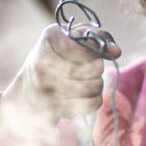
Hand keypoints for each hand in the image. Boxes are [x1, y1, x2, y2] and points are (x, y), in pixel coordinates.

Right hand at [1, 24, 119, 128]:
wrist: (28, 89)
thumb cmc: (58, 58)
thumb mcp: (72, 39)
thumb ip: (97, 38)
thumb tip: (116, 52)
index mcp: (50, 38)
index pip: (86, 45)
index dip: (98, 50)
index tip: (97, 53)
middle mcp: (43, 61)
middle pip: (94, 67)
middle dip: (98, 68)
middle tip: (91, 69)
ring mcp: (45, 86)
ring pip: (94, 86)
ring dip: (97, 84)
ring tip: (89, 81)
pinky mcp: (52, 107)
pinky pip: (89, 104)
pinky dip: (94, 100)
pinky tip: (85, 95)